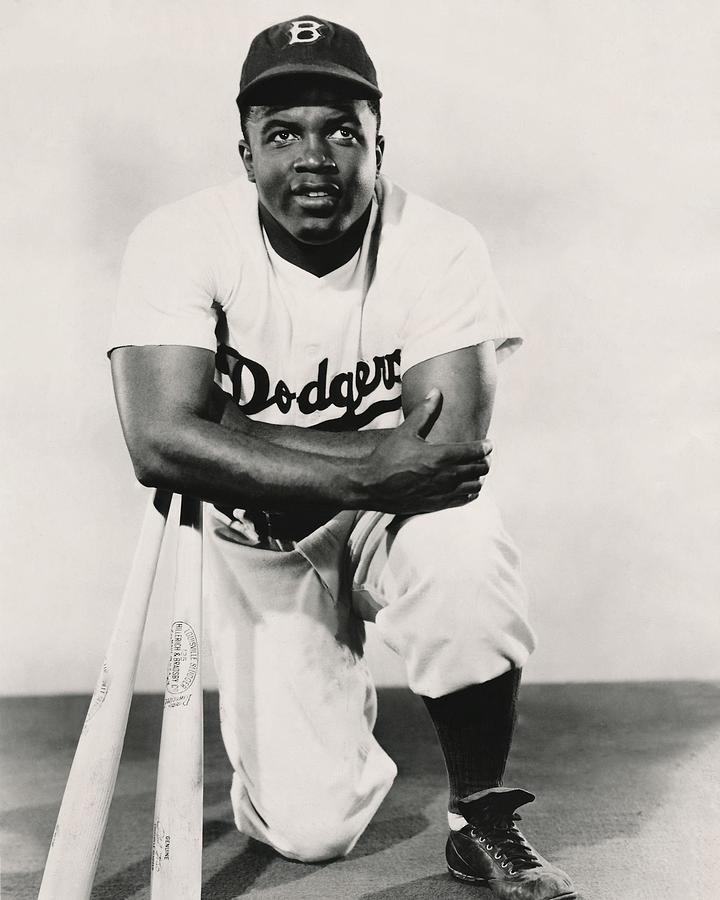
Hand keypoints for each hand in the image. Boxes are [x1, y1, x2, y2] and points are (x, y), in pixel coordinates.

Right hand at [355, 389, 491, 513]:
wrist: (371, 486)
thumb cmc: (387, 457)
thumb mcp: (405, 431)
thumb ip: (425, 411)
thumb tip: (436, 391)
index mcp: (440, 455)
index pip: (476, 451)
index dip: (486, 445)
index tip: (487, 442)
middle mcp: (446, 475)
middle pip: (481, 468)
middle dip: (485, 459)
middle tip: (482, 454)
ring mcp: (443, 492)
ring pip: (476, 485)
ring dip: (478, 476)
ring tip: (474, 469)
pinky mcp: (438, 504)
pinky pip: (465, 499)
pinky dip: (470, 491)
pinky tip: (465, 485)